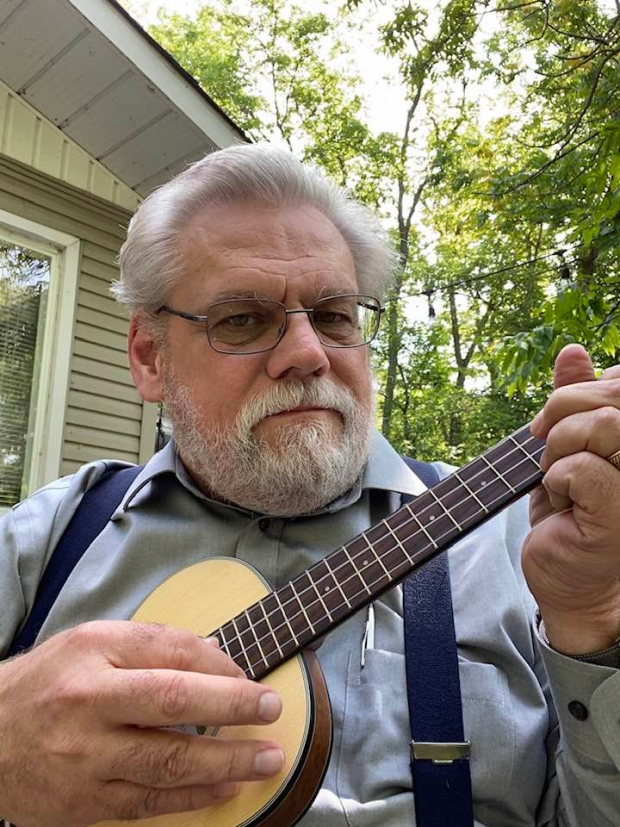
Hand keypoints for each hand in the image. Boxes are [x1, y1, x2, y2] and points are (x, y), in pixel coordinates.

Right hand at [0, 621, 283, 825]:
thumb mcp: (91, 642)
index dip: (216, 664)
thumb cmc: (48, 682)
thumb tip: (215, 656)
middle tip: (272, 708)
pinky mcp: (85, 804)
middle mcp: (89, 706)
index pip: (168, 653)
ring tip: (267, 758)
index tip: (247, 676)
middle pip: (172, 704)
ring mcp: (86, 760)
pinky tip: (225, 788)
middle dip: (231, 708)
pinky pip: (148, 803)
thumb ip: (152, 644)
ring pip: (167, 763)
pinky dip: (192, 797)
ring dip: (226, 762)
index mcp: (93, 656)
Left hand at [525, 343, 619, 654]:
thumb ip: (576, 399)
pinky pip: (580, 466)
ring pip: (597, 425)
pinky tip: (563, 504)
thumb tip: (574, 352)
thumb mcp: (566, 447)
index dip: (575, 393)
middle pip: (607, 397)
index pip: (616, 382)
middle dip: (559, 417)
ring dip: (558, 452)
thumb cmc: (571, 514)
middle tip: (549, 454)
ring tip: (560, 483)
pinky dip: (557, 480)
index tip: (552, 425)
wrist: (570, 579)